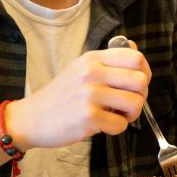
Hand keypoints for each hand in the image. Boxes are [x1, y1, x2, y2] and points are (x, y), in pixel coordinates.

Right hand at [5, 45, 150, 149]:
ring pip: (135, 103)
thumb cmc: (60, 96)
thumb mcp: (80, 68)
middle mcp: (92, 73)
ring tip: (116, 115)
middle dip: (141, 96)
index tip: (137, 84)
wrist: (31, 118)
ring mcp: (90, 95)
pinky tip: (103, 125)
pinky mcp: (88, 118)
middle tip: (127, 104)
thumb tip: (135, 48)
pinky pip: (121, 124)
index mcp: (93, 59)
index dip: (145, 72)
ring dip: (131, 114)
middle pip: (140, 80)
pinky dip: (116, 128)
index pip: (135, 57)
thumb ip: (107, 60)